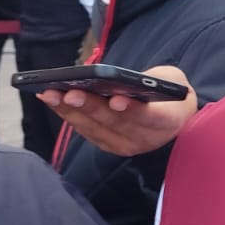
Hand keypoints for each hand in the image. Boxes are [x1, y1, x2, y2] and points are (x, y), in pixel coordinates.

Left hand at [38, 65, 197, 157]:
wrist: (174, 119)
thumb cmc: (169, 93)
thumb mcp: (171, 79)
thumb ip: (152, 79)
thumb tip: (116, 79)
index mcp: (168, 120)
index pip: (149, 116)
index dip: (131, 109)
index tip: (115, 100)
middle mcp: (146, 138)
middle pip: (115, 123)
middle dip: (89, 107)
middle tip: (68, 93)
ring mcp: (125, 145)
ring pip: (95, 129)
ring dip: (70, 111)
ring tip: (50, 94)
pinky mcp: (108, 145)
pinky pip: (86, 130)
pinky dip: (67, 114)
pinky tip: (52, 99)